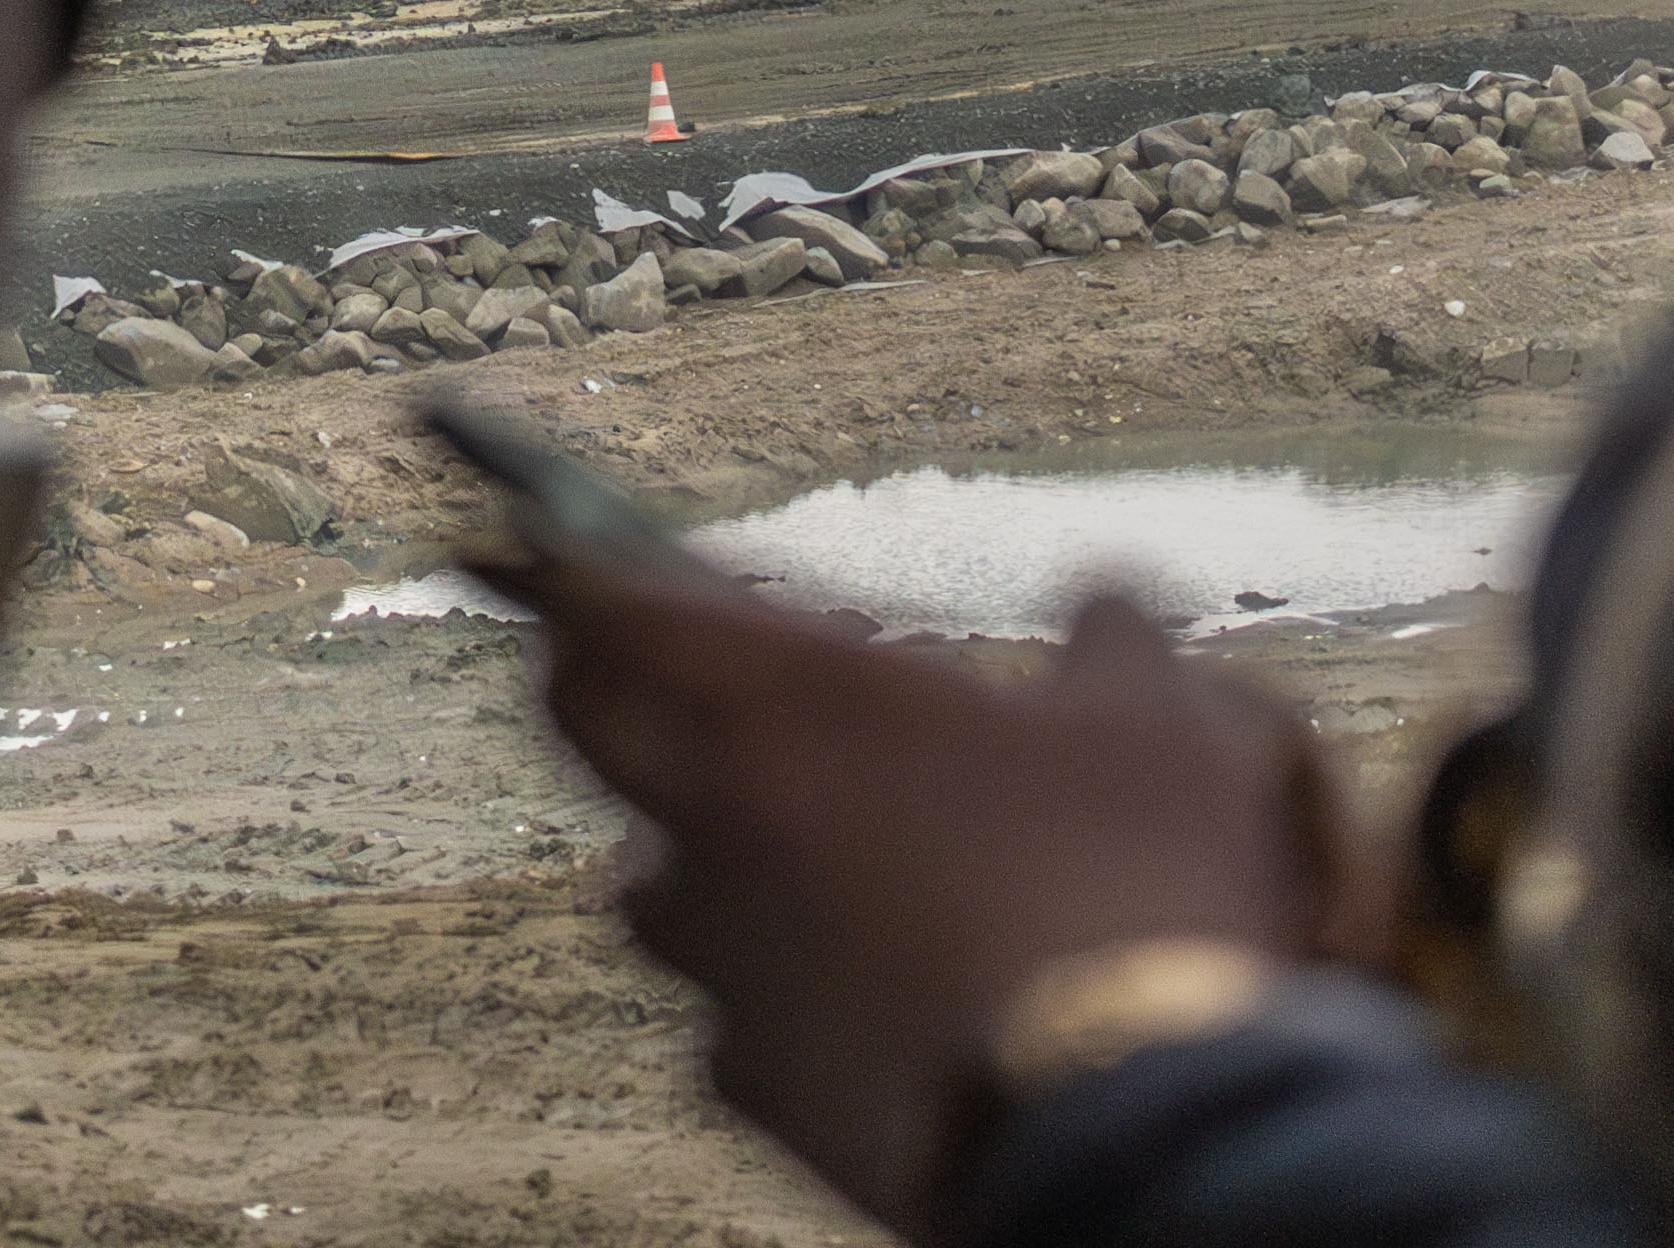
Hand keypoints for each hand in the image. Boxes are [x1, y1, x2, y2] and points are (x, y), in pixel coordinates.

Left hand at [516, 554, 1370, 1238]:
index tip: (507, 534)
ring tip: (826, 842)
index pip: (603, 605)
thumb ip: (1114, 639)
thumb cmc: (1136, 897)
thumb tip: (1105, 602)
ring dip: (711, 845)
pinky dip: (778, 982)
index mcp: (785, 703)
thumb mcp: (1166, 730)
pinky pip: (729, 1008)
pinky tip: (878, 983)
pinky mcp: (752, 1089)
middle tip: (716, 676)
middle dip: (619, 685)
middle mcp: (712, 826)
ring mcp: (718, 968)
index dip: (551, 564)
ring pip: (658, 880)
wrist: (1127, 1138)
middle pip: (592, 728)